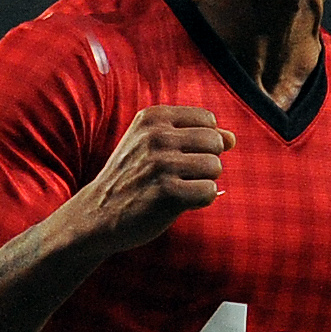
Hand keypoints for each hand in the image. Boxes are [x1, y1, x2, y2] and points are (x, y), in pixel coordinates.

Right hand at [68, 105, 229, 252]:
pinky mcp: (167, 193)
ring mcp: (161, 164)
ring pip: (215, 167)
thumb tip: (233, 138)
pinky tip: (177, 203)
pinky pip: (209, 192)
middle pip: (215, 143)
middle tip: (178, 176)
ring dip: (202, 182)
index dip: (203, 143)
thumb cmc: (132, 178)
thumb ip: (193, 136)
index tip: (180, 157)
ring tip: (176, 189)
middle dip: (206, 162)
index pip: (208, 121)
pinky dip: (199, 200)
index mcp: (153, 117)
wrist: (97, 213)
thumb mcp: (153, 145)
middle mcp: (156, 136)